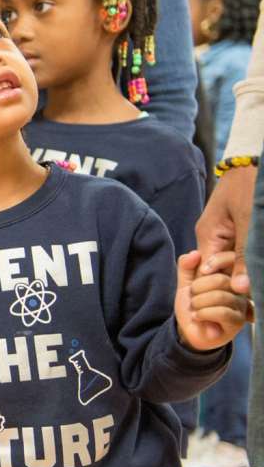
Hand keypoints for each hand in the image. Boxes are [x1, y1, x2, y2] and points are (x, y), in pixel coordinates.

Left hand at [175, 250, 248, 350]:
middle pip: (221, 279)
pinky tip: (197, 317)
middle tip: (192, 297)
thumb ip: (186, 266)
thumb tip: (194, 253)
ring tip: (194, 309)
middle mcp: (238, 288)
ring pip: (220, 296)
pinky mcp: (238, 322)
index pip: (232, 259)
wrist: (189, 329)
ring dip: (198, 303)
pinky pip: (223, 313)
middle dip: (198, 288)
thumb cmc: (191, 304)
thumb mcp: (185, 282)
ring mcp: (241, 305)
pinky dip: (203, 313)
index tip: (201, 271)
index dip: (215, 261)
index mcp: (228, 275)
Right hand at [195, 165, 256, 318]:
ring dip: (248, 270)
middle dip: (238, 283)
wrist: (255, 161)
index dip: (225, 290)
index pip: (210, 274)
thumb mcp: (249, 224)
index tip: (244, 306)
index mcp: (207, 236)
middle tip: (255, 301)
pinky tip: (258, 266)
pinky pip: (242, 252)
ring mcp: (225, 234)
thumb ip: (244, 256)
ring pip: (235, 263)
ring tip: (258, 291)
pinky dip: (251, 260)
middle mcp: (212, 238)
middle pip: (222, 270)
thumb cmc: (250, 187)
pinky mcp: (237, 231)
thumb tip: (240, 288)